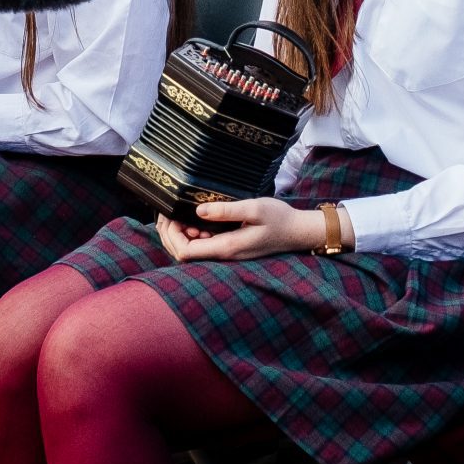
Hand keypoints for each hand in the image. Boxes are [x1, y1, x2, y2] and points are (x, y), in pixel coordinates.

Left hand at [155, 198, 328, 263]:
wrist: (297, 232)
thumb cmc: (279, 218)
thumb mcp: (254, 208)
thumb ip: (226, 211)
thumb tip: (197, 211)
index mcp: (226, 248)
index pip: (185, 251)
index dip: (171, 235)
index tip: (170, 215)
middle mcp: (223, 255)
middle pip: (182, 254)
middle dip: (169, 234)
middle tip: (165, 212)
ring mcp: (225, 254)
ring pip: (190, 251)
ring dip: (178, 234)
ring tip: (176, 214)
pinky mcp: (228, 248)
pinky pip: (202, 246)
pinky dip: (191, 234)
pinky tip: (194, 220)